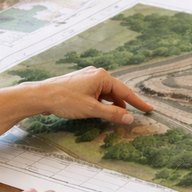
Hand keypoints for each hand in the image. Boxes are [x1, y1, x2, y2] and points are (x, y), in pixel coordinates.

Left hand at [0, 67, 152, 158]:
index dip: (138, 103)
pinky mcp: (80, 82)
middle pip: (116, 91)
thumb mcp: (92, 109)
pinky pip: (97, 92)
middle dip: (124, 104)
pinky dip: (102, 102)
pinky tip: (101, 110)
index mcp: (102, 77)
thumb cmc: (65, 100)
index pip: (125, 92)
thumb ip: (112, 114)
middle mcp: (96, 74)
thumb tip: (129, 118)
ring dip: (112, 104)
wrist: (41, 95)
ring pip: (106, 93)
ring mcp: (87, 77)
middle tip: (134, 115)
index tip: (149, 109)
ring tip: (117, 116)